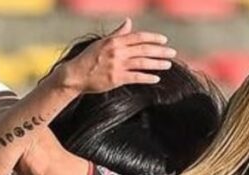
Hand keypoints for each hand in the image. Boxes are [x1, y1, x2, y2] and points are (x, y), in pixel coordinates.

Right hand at [53, 18, 175, 93]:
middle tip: (172, 53)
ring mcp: (117, 65)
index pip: (138, 37)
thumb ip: (118, 34)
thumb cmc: (89, 58)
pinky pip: (136, 77)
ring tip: (168, 64)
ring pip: (142, 63)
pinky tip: (156, 78)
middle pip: (144, 49)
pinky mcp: (116, 78)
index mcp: (115, 41)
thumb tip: (128, 22)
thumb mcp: (102, 42)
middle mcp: (117, 51)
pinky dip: (147, 77)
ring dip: (157, 63)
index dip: (153, 38)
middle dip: (160, 51)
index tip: (164, 40)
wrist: (75, 75)